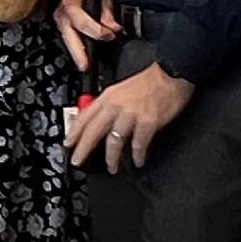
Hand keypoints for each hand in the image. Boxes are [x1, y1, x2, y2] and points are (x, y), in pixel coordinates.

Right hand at [54, 0, 119, 70]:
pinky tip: (84, 56)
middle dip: (79, 55)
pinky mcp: (61, 27)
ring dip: (78, 54)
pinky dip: (77, 48)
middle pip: (70, 40)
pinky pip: (70, 40)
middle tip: (86, 67)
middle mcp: (62, 16)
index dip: (97, 31)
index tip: (110, 36)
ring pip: (68, 42)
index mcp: (70, 5)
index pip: (83, 24)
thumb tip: (114, 28)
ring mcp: (59, 22)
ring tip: (86, 66)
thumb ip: (107, 11)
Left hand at [66, 59, 193, 170]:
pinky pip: (138, 144)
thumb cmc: (150, 81)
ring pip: (114, 141)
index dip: (74, 133)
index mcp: (108, 96)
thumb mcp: (122, 88)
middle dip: (83, 149)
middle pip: (93, 131)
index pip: (84, 117)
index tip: (68, 144)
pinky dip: (137, 155)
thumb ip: (109, 104)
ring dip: (112, 158)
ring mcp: (131, 115)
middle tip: (78, 161)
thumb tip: (100, 120)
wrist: (172, 73)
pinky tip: (137, 161)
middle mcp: (116, 105)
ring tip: (112, 167)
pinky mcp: (148, 122)